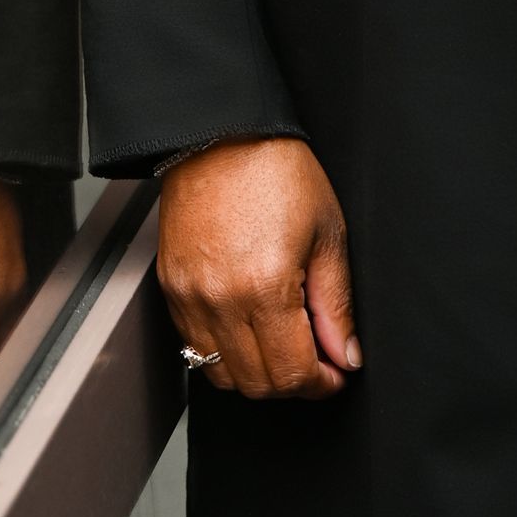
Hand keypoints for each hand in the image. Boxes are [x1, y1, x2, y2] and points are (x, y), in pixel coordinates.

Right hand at [158, 137, 359, 399]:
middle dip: (294, 382)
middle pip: (258, 384)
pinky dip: (224, 353)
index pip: (293, 373)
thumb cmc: (277, 170)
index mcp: (265, 286)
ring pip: (223, 376)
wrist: (221, 132)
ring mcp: (190, 298)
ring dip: (258, 373)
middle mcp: (221, 301)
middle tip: (317, 359)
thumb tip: (345, 354)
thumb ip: (335, 303)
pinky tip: (249, 327)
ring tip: (283, 343)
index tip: (336, 373)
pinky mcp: (171, 290)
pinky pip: (195, 348)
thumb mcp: (327, 233)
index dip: (322, 384)